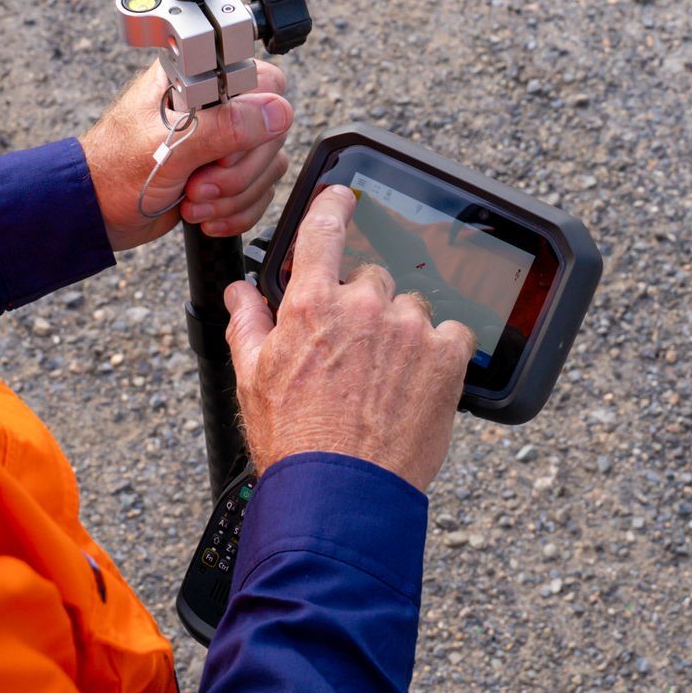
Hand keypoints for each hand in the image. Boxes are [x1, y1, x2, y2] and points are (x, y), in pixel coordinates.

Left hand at [81, 60, 292, 251]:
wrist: (98, 213)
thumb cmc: (116, 172)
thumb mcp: (169, 148)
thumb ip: (226, 127)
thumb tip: (277, 113)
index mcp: (199, 81)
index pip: (263, 84)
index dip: (251, 122)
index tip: (218, 150)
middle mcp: (217, 107)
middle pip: (271, 131)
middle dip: (236, 171)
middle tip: (197, 183)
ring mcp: (224, 141)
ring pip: (269, 165)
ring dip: (233, 196)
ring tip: (192, 200)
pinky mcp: (227, 174)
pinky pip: (260, 192)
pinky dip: (236, 212)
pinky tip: (203, 214)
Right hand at [224, 185, 475, 490]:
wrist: (340, 495)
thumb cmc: (293, 442)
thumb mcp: (252, 378)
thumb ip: (248, 323)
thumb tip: (240, 292)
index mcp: (312, 302)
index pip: (323, 229)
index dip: (333, 204)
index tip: (343, 196)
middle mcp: (362, 305)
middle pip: (371, 278)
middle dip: (364, 306)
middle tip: (353, 354)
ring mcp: (408, 329)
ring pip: (412, 308)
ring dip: (402, 332)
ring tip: (384, 380)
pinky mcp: (446, 357)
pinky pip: (451, 334)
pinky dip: (439, 354)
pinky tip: (416, 385)